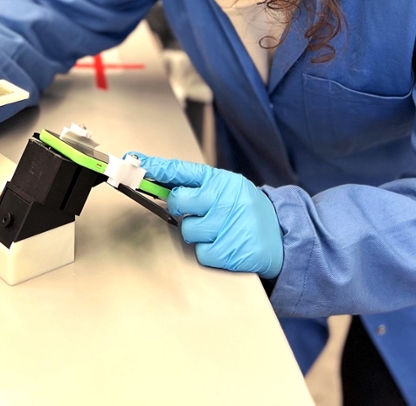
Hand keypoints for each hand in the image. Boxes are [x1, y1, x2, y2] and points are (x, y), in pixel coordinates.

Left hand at [134, 154, 283, 278]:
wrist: (282, 235)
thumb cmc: (246, 209)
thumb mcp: (228, 187)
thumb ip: (197, 184)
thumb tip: (158, 181)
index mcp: (221, 180)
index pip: (180, 170)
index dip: (155, 167)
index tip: (133, 162)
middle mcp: (223, 200)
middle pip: (178, 202)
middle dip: (182, 209)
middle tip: (198, 211)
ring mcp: (226, 226)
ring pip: (187, 231)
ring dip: (198, 233)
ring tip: (219, 229)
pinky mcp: (228, 252)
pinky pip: (200, 253)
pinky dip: (209, 252)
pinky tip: (224, 244)